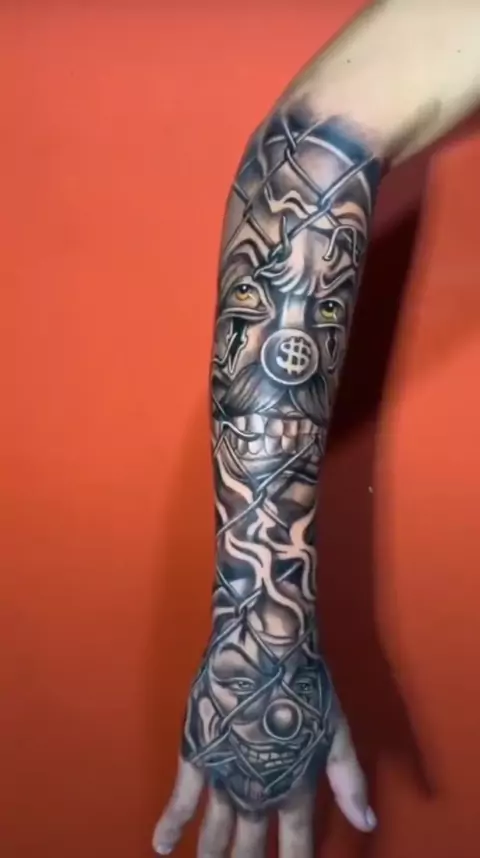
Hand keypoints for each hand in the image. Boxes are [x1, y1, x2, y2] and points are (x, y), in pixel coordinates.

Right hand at [153, 646, 375, 855]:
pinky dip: (170, 825)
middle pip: (250, 849)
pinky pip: (181, 800)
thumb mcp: (335, 731)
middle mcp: (257, 792)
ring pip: (216, 834)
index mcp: (294, 788)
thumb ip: (349, 780)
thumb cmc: (304, 684)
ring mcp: (224, 776)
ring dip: (212, 857)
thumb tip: (368, 823)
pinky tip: (160, 846)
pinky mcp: (196, 755)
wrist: (262, 647)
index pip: (297, 845)